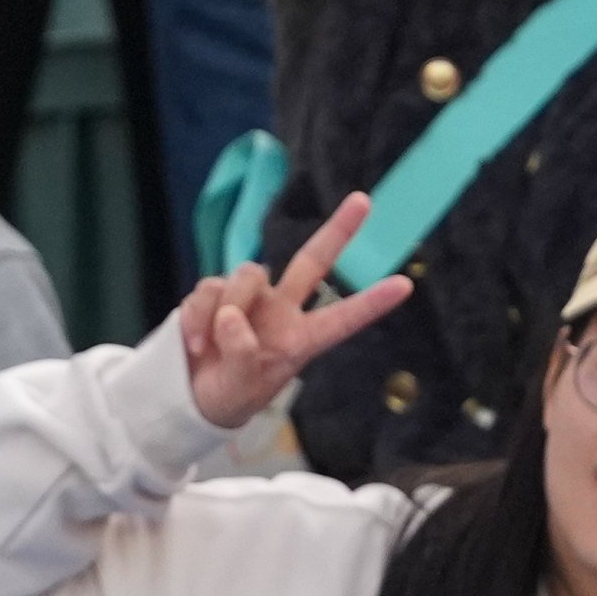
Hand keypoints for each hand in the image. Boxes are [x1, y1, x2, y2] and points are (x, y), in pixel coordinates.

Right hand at [176, 189, 414, 429]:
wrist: (191, 395)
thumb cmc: (231, 394)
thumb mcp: (241, 387)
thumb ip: (242, 355)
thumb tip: (233, 316)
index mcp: (300, 339)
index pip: (341, 319)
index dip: (371, 303)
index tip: (405, 285)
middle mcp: (281, 310)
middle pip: (311, 261)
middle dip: (338, 231)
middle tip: (363, 200)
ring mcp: (250, 299)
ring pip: (245, 275)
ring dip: (225, 306)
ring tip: (208, 346)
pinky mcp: (216, 294)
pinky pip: (207, 289)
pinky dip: (197, 317)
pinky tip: (194, 345)